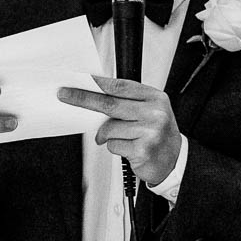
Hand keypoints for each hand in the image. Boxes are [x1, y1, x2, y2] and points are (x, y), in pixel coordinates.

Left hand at [57, 75, 180, 184]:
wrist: (174, 160)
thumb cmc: (157, 133)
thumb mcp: (149, 111)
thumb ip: (126, 102)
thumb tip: (93, 95)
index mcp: (155, 98)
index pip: (121, 86)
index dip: (97, 83)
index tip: (80, 80)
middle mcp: (155, 113)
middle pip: (110, 104)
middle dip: (83, 99)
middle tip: (65, 95)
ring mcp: (149, 132)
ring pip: (109, 128)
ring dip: (106, 134)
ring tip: (121, 137)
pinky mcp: (142, 150)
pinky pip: (113, 145)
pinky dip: (115, 147)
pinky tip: (128, 147)